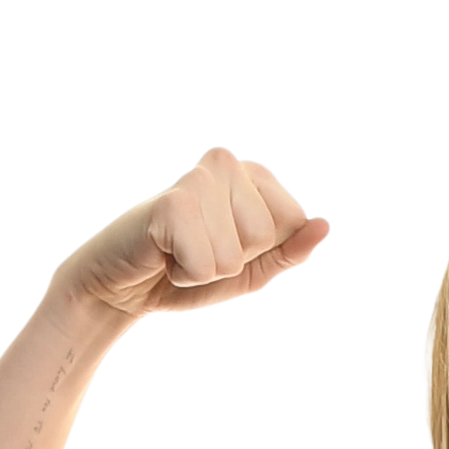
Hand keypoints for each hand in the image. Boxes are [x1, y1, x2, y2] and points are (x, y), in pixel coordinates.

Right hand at [55, 147, 331, 326]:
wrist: (122, 287)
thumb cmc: (187, 271)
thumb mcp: (252, 270)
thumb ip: (291, 252)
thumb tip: (326, 225)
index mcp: (254, 172)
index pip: (296, 221)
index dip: (263, 251)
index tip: (224, 244)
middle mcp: (227, 161)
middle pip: (266, 236)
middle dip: (234, 261)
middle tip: (196, 249)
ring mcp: (198, 176)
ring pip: (236, 253)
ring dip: (206, 269)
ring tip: (177, 251)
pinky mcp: (172, 202)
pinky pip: (207, 265)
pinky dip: (185, 275)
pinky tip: (162, 254)